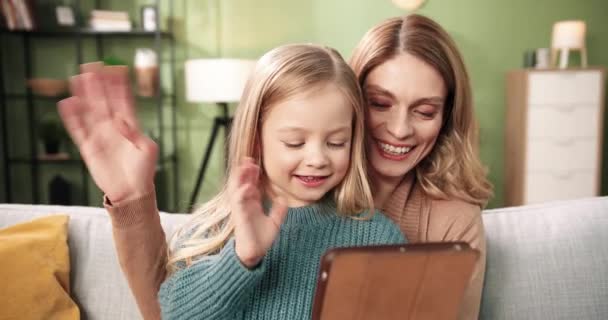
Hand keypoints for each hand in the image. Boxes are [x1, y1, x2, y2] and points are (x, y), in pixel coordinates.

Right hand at [57, 62, 157, 202]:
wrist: (132, 192)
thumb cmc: (144, 171)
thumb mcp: (147, 149)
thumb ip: (135, 133)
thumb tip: (120, 120)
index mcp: (130, 125)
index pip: (122, 100)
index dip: (118, 85)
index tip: (115, 68)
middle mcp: (113, 127)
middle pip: (103, 100)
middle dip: (98, 84)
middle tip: (92, 65)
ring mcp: (100, 135)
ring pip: (89, 111)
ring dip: (84, 95)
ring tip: (78, 78)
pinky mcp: (88, 147)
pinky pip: (78, 129)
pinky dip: (72, 117)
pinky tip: (67, 103)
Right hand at [230, 158, 287, 267]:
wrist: (255, 254)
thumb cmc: (261, 239)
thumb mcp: (274, 222)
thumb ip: (279, 210)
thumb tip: (284, 199)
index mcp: (252, 203)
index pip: (251, 184)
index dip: (253, 174)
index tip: (257, 163)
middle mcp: (245, 204)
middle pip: (242, 183)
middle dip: (245, 171)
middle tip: (250, 159)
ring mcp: (241, 209)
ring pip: (237, 189)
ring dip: (240, 177)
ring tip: (245, 166)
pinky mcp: (239, 216)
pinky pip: (238, 202)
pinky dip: (242, 192)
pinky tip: (248, 186)